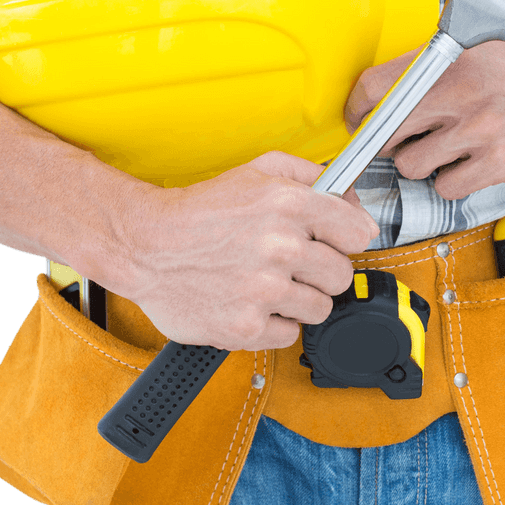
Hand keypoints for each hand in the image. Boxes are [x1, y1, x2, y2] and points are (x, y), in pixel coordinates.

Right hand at [119, 151, 379, 351]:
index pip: (359, 233)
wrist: (145, 245)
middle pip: (342, 276)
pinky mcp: (246, 325)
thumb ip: (311, 175)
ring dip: (299, 300)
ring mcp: (264, 290)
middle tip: (293, 266)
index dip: (346, 238)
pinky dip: (273, 323)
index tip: (332, 242)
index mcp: (289, 204)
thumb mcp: (258, 170)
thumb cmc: (200, 210)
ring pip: (320, 309)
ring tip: (269, 284)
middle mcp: (280, 247)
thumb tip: (352, 201)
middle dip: (321, 272)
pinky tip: (252, 302)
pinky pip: (289, 334)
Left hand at [344, 39, 504, 200]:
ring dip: (422, 163)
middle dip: (388, 141)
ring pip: (414, 166)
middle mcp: (460, 95)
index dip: (358, 109)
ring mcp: (479, 132)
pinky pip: (448, 187)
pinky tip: (469, 164)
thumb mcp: (479, 47)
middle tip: (402, 139)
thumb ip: (434, 64)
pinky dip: (452, 182)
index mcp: (449, 60)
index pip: (375, 88)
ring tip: (444, 149)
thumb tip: (385, 90)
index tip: (359, 119)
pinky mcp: (498, 163)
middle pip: (387, 133)